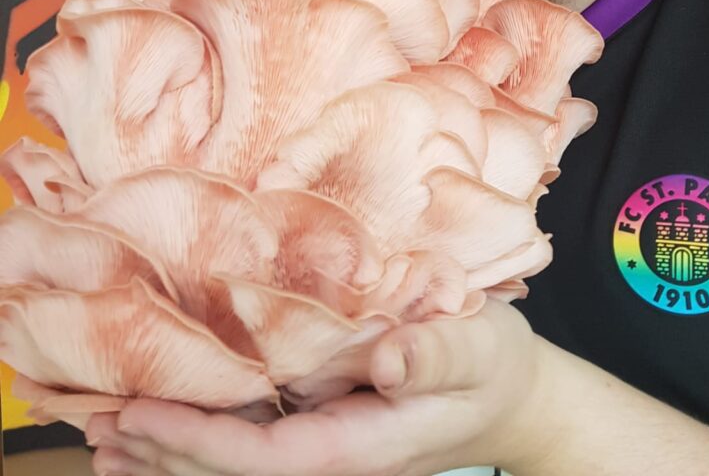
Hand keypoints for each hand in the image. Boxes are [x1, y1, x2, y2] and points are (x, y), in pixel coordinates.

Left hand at [85, 298, 542, 475]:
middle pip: (237, 471)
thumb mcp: (478, 348)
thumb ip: (436, 354)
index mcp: (363, 447)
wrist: (510, 396)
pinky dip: (202, 438)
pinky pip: (254, 441)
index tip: (144, 414)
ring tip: (105, 441)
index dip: (201, 442)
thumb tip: (389, 358)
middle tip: (95, 425)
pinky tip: (167, 432)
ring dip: (170, 453)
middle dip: (165, 452)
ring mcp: (328, 447)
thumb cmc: (493, 367)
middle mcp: (335, 457)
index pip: (267, 458)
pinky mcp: (326, 427)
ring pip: (238, 462)